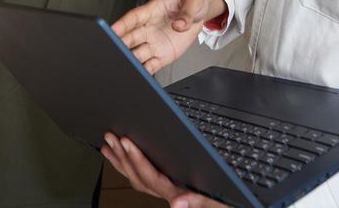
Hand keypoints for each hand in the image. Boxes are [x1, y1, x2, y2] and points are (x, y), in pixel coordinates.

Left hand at [102, 135, 224, 207]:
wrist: (229, 204)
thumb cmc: (225, 201)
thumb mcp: (217, 201)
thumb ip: (199, 202)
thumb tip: (177, 203)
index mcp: (179, 193)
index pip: (152, 177)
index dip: (137, 160)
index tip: (127, 143)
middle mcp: (170, 194)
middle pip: (139, 178)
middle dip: (123, 157)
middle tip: (111, 138)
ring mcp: (168, 191)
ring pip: (138, 179)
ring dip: (122, 161)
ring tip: (109, 145)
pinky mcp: (171, 187)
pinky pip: (144, 179)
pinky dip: (130, 166)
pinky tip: (123, 156)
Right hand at [112, 0, 224, 73]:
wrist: (199, 12)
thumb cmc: (191, 1)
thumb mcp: (193, 0)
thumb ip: (186, 13)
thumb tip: (180, 24)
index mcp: (153, 11)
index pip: (134, 17)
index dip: (122, 24)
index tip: (113, 30)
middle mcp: (149, 28)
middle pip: (131, 38)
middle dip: (121, 45)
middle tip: (115, 50)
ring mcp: (154, 43)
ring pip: (137, 53)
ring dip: (131, 60)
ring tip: (126, 66)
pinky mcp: (162, 55)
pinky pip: (151, 66)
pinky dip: (145, 72)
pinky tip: (140, 77)